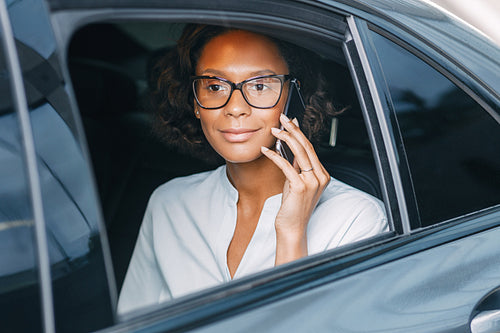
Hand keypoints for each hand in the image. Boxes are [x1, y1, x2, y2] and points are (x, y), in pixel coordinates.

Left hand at [261, 113, 329, 264]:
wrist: (292, 228)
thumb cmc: (293, 207)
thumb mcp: (296, 183)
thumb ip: (297, 167)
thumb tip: (290, 148)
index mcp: (322, 175)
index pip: (310, 148)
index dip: (299, 133)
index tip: (290, 122)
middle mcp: (320, 177)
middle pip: (306, 146)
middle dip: (293, 129)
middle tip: (282, 118)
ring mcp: (312, 182)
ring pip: (299, 152)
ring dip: (285, 138)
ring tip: (273, 130)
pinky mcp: (300, 187)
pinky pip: (286, 166)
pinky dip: (275, 156)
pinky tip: (265, 150)